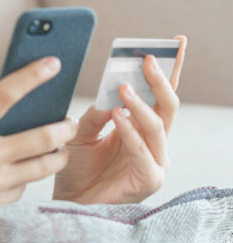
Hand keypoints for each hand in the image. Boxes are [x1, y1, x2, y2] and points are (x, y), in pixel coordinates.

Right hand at [0, 56, 77, 219]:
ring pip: (43, 167)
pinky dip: (26, 179)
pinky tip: (22, 174)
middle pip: (42, 136)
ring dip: (58, 155)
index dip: (34, 75)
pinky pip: (22, 189)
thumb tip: (0, 121)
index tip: (54, 63)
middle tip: (69, 122)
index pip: (8, 93)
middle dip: (64, 127)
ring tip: (60, 149)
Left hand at [52, 35, 186, 203]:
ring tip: (123, 87)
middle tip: (148, 58)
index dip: (169, 69)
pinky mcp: (148, 180)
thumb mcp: (81, 131)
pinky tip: (119, 116)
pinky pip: (143, 152)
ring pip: (157, 126)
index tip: (175, 42)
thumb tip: (110, 89)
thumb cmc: (76, 167)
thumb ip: (97, 112)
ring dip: (141, 104)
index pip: (159, 94)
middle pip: (167, 106)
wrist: (66, 201)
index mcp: (140, 127)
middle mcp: (152, 142)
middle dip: (160, 79)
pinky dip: (131, 132)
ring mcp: (154, 161)